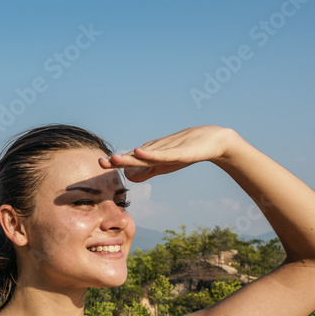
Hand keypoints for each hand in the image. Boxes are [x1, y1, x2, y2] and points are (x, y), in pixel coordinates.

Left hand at [99, 125, 237, 182]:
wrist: (213, 139)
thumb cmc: (188, 150)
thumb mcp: (164, 164)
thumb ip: (147, 170)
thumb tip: (129, 176)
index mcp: (152, 159)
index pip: (130, 164)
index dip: (117, 165)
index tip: (102, 165)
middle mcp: (157, 154)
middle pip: (133, 159)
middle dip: (117, 161)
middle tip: (101, 162)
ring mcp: (168, 152)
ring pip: (145, 156)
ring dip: (129, 158)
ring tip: (114, 158)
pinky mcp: (179, 152)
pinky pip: (162, 154)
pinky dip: (150, 154)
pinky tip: (139, 152)